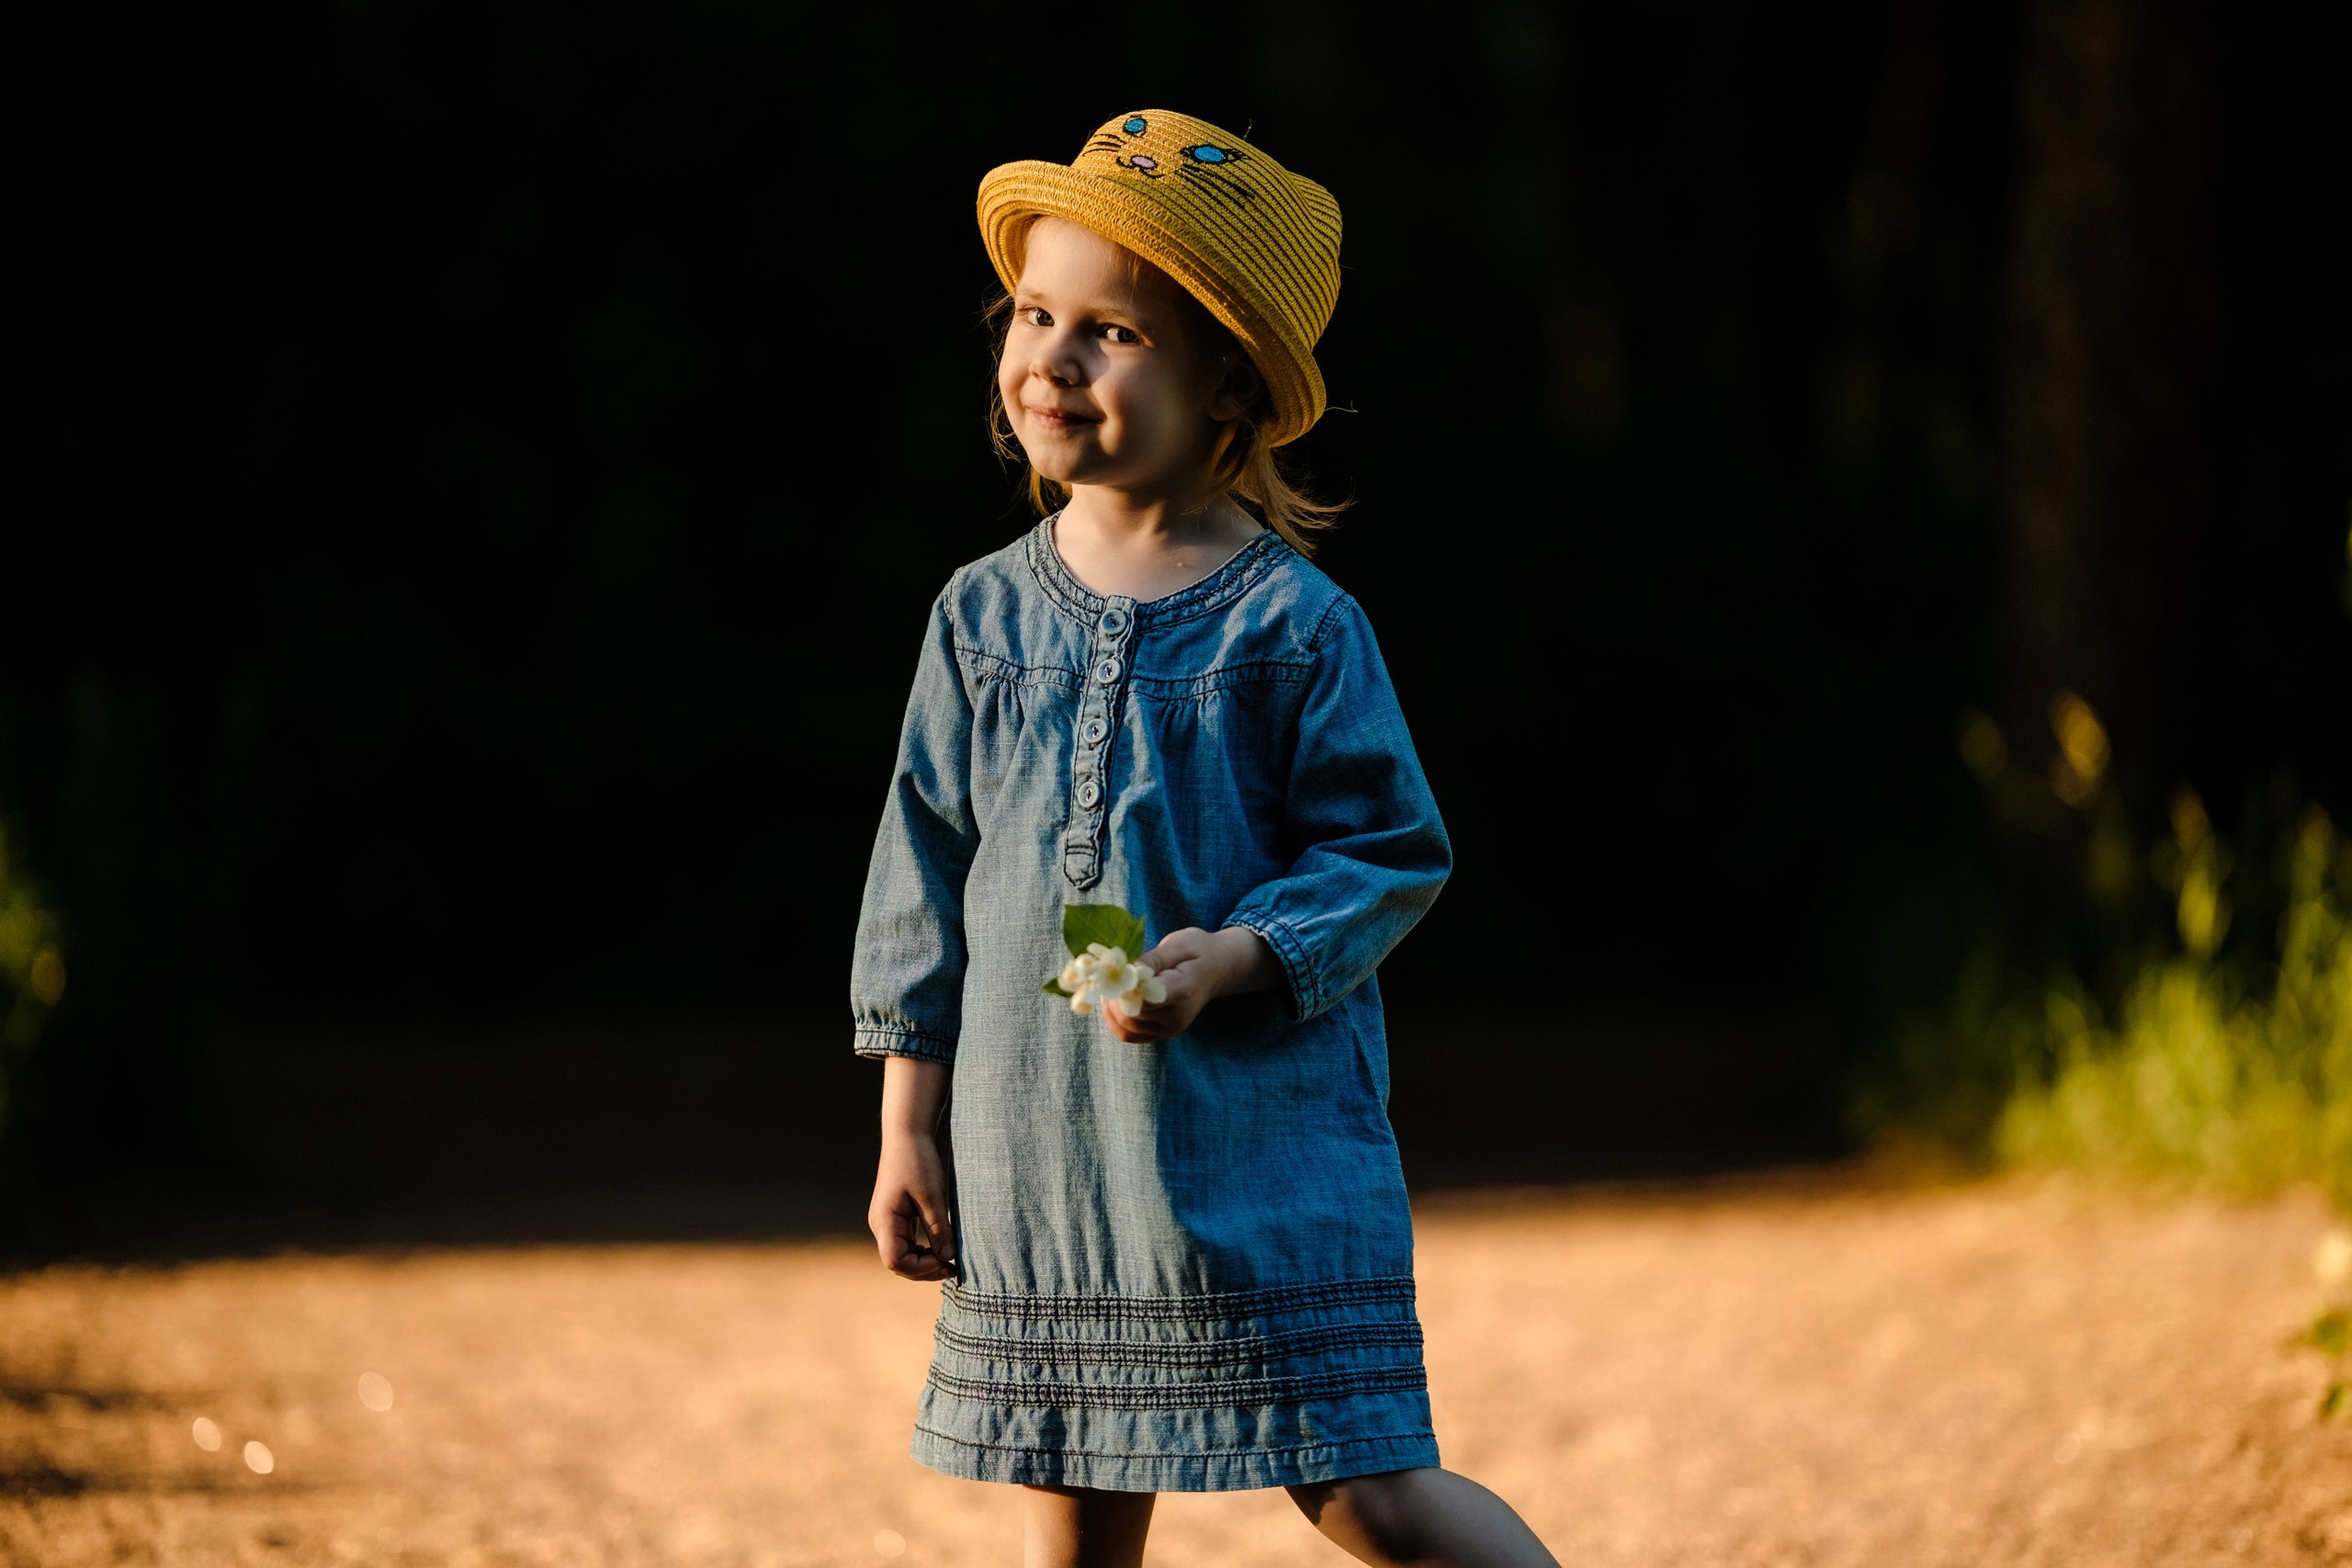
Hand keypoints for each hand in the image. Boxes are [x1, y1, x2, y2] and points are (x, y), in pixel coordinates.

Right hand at [869, 1130, 956, 1280]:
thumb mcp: (933, 1196)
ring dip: (924, 1262)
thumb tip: (948, 1258)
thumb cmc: (918, 1161)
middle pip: (898, 1262)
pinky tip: (940, 1247)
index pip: (895, 1261)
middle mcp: (881, 1225)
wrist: (907, 1135)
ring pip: (902, 1254)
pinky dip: (922, 1251)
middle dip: (925, 1270)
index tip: (946, 1261)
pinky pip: (905, 1243)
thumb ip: (938, 1229)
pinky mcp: (895, 1216)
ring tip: (949, 1260)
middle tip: (953, 1268)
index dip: (921, 1268)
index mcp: (884, 1221)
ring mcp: (886, 1221)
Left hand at [1101, 925, 1275, 1043]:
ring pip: (1125, 1028)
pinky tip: (1113, 1002)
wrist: (1217, 969)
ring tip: (1111, 987)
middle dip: (1112, 997)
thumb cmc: (1197, 951)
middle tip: (1108, 976)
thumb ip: (1153, 960)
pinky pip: (1129, 1035)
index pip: (1143, 1000)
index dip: (1122, 988)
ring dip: (1110, 1008)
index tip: (1114, 970)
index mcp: (1182, 992)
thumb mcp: (1178, 944)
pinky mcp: (1161, 1034)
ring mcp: (1169, 1029)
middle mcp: (1177, 1017)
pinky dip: (1115, 1020)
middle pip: (1130, 1016)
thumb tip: (1130, 972)